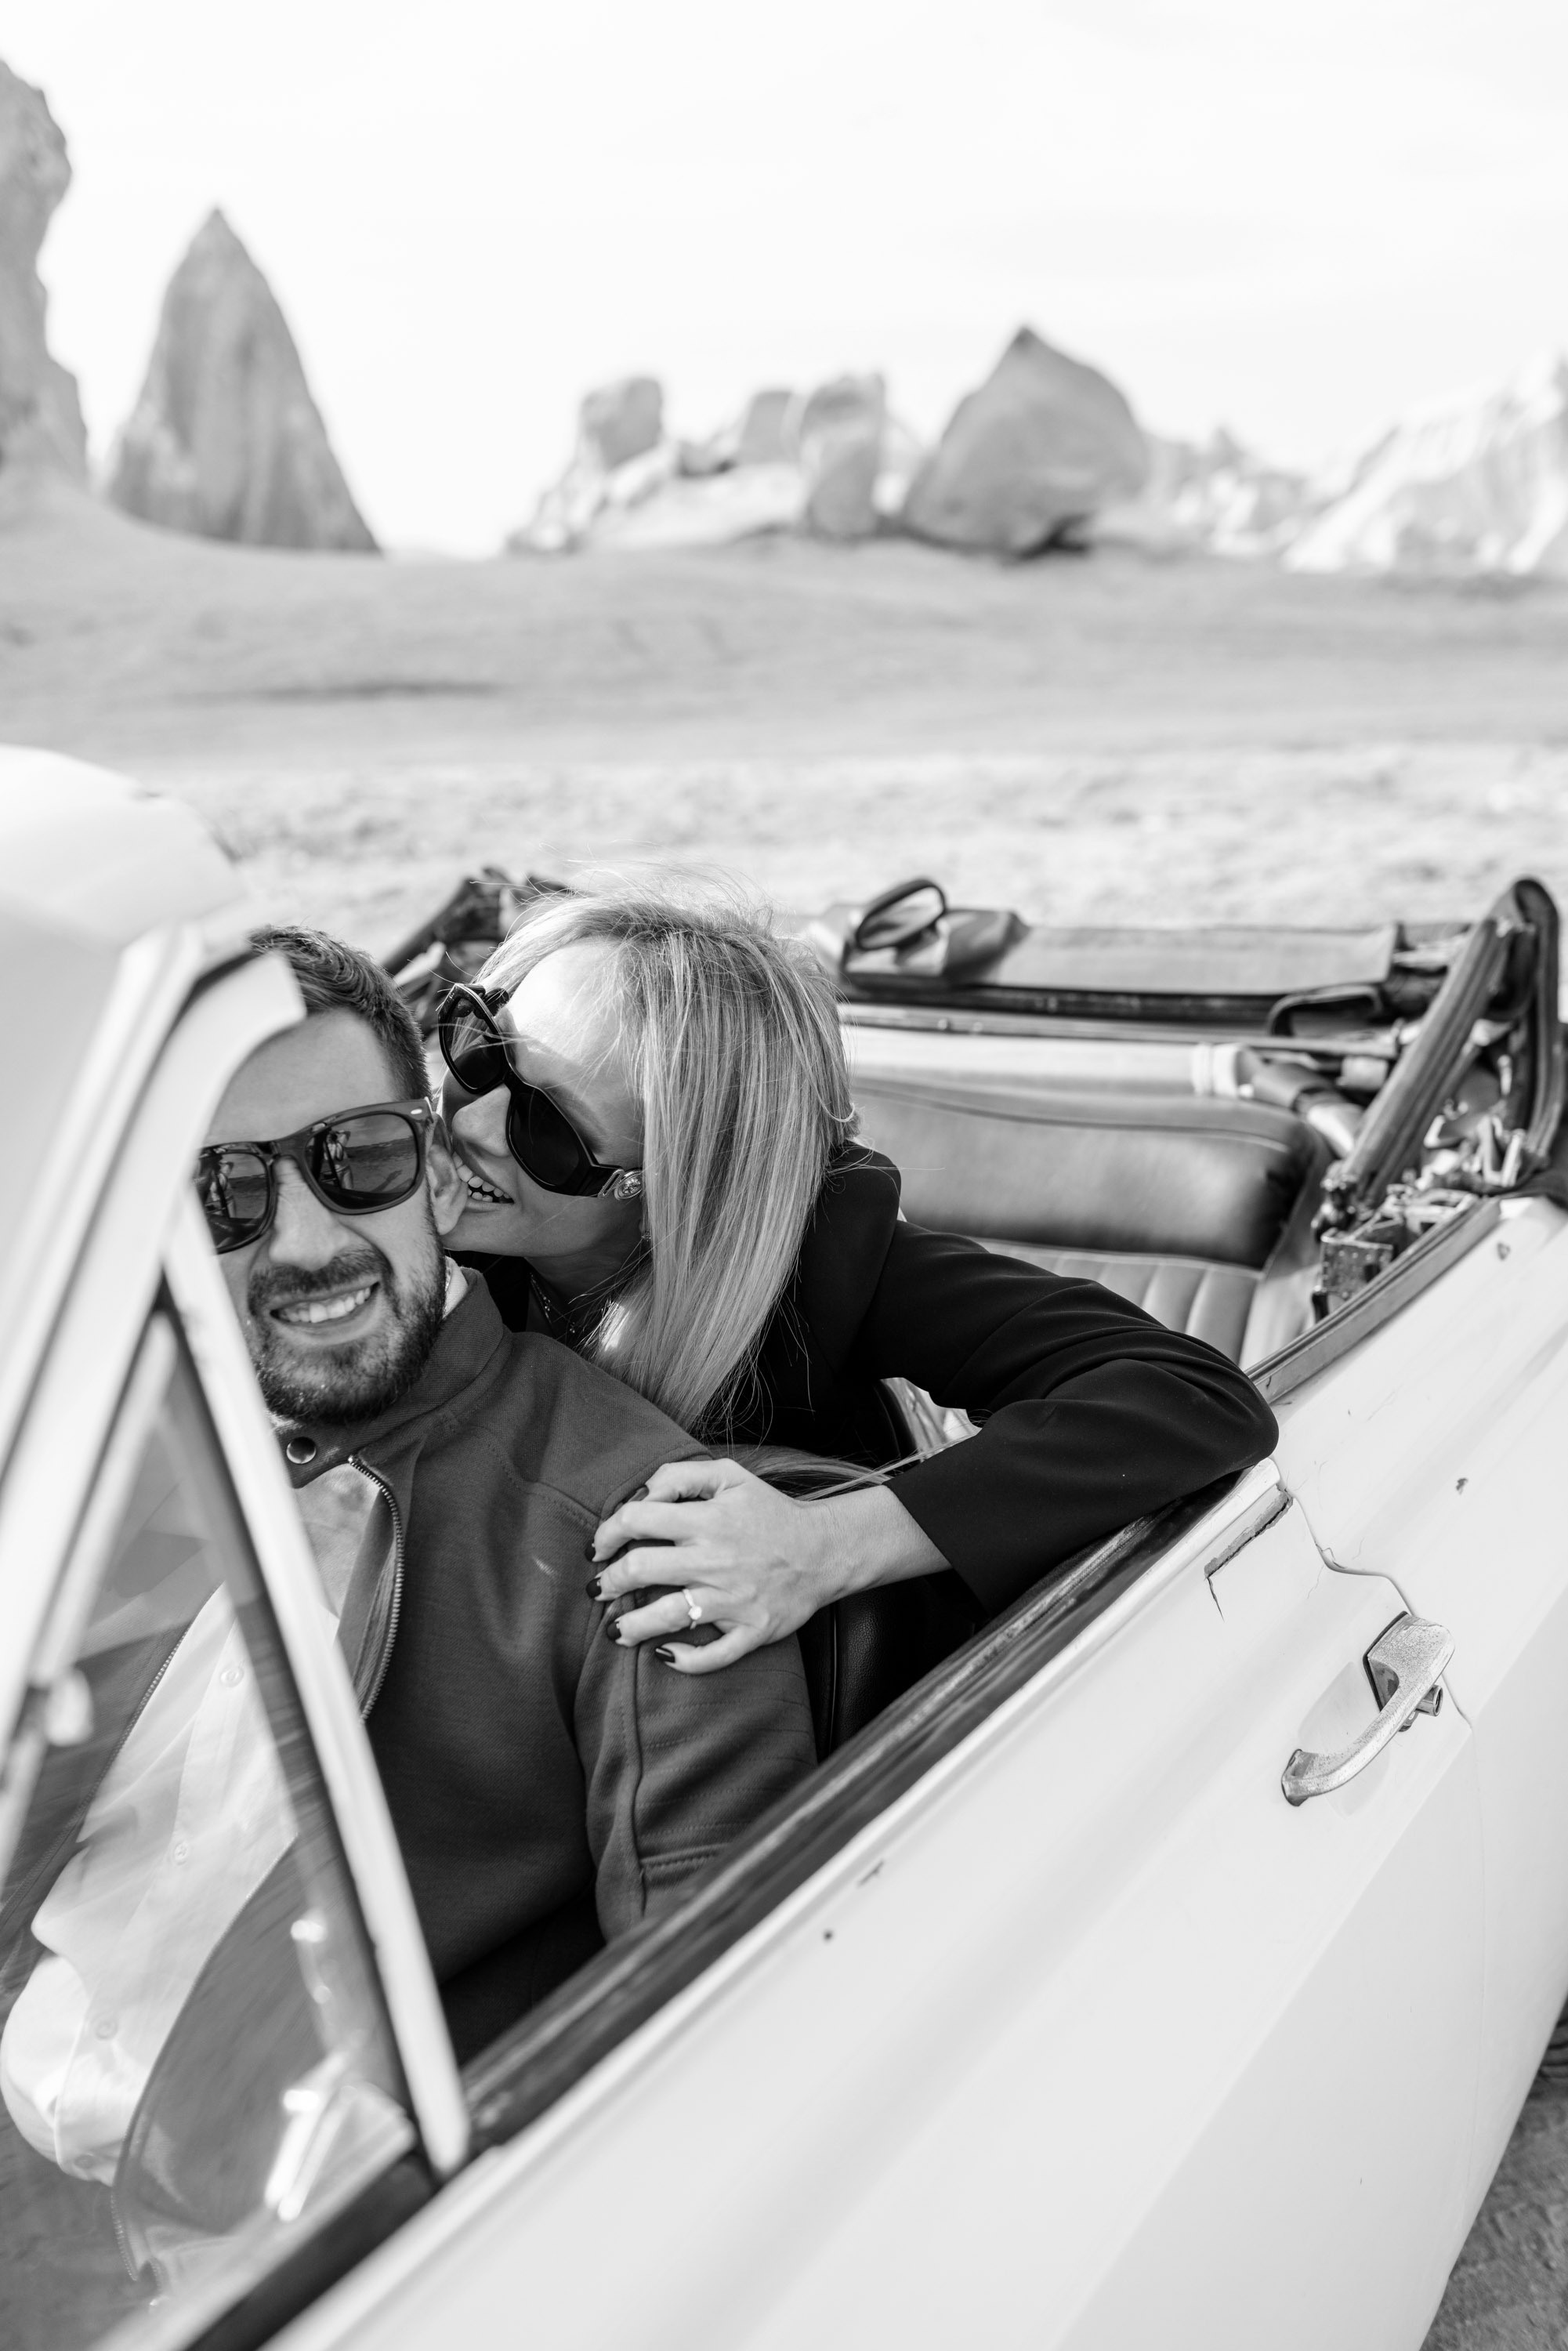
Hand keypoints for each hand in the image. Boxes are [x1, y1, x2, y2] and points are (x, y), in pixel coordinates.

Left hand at [589, 1457, 946, 1673]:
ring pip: (667, 1617)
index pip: (637, 1520)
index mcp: (708, 1518)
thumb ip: (679, 1475)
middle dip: (608, 1582)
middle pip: (641, 1570)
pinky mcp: (752, 1631)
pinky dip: (683, 1660)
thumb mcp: (730, 1476)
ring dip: (630, 1627)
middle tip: (598, 1590)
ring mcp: (734, 1599)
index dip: (606, 1533)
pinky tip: (664, 1654)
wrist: (824, 1550)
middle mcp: (715, 1559)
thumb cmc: (769, 1513)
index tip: (597, 1548)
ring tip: (614, 1631)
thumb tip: (639, 1498)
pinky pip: (712, 1656)